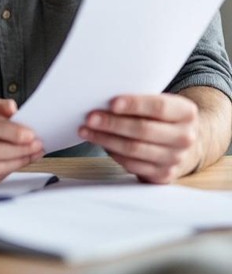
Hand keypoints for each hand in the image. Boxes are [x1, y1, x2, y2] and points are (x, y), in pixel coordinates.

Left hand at [78, 93, 198, 182]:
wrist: (181, 142)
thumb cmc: (160, 117)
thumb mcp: (158, 102)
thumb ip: (138, 100)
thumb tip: (103, 99)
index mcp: (186, 112)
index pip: (159, 107)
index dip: (134, 105)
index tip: (111, 103)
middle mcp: (185, 137)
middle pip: (143, 130)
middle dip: (112, 123)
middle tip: (90, 118)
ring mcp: (176, 158)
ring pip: (134, 149)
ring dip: (106, 139)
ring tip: (86, 130)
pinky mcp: (163, 175)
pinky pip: (132, 165)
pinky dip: (113, 153)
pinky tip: (100, 143)